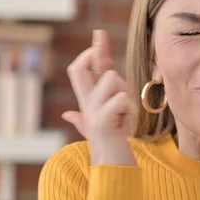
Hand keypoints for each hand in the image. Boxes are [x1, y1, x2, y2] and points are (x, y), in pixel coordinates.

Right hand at [62, 29, 137, 165]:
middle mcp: (85, 103)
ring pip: (112, 79)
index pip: (82, 68)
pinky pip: (121, 99)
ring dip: (125, 93)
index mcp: (86, 101)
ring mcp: (91, 111)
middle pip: (80, 67)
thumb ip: (87, 114)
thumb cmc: (111, 142)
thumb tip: (69, 114)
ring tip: (125, 112)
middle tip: (104, 49)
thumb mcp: (103, 120)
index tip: (100, 34)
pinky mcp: (100, 121)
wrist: (112, 165)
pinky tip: (126, 122)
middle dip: (95, 53)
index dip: (92, 50)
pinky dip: (130, 109)